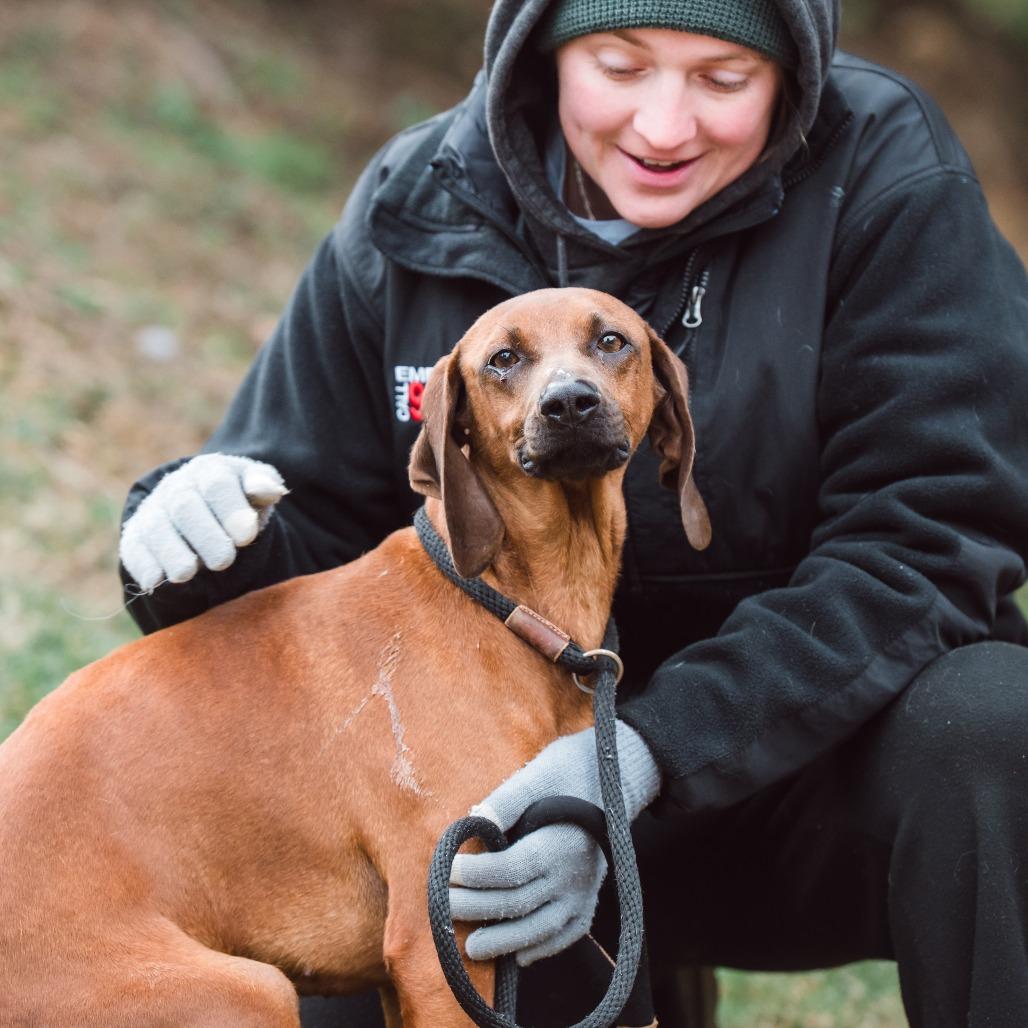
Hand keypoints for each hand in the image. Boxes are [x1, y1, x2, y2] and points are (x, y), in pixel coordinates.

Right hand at [119, 454, 286, 591]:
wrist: (204, 508)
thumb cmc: (238, 501)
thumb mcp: (256, 490)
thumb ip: (264, 487)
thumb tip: (269, 490)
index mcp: (209, 471)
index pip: (217, 484)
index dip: (231, 509)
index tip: (246, 537)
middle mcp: (177, 487)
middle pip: (185, 506)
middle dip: (204, 535)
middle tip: (223, 560)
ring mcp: (154, 511)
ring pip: (156, 528)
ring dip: (171, 552)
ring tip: (187, 573)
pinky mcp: (136, 537)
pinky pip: (135, 548)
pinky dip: (144, 565)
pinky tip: (156, 580)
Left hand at [449, 720, 658, 965]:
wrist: (615, 774)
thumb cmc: (569, 770)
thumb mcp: (538, 772)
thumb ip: (507, 800)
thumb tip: (475, 819)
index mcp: (560, 842)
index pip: (511, 869)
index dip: (477, 874)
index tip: (449, 868)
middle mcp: (574, 874)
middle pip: (519, 902)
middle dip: (477, 908)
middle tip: (442, 906)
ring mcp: (584, 891)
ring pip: (541, 928)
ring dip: (505, 941)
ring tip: (471, 948)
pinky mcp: (589, 899)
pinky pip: (568, 934)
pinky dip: (543, 948)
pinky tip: (519, 956)